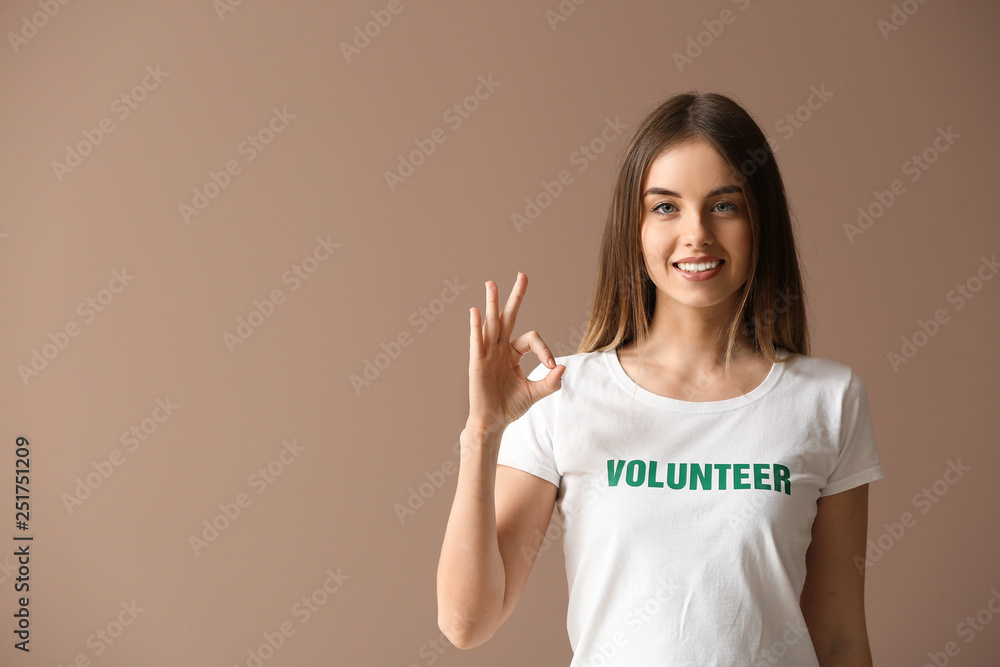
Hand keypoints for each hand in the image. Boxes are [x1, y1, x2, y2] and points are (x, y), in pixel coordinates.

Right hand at [467, 272, 564, 435]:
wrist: (494, 422)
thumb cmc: (511, 406)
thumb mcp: (535, 393)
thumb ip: (550, 382)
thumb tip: (562, 367)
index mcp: (513, 354)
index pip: (531, 339)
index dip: (544, 349)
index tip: (551, 366)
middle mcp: (500, 349)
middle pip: (508, 317)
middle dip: (516, 297)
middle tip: (522, 275)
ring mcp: (487, 354)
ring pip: (491, 324)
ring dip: (492, 303)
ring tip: (491, 283)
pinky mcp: (478, 363)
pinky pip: (477, 341)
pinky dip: (476, 326)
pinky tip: (475, 311)